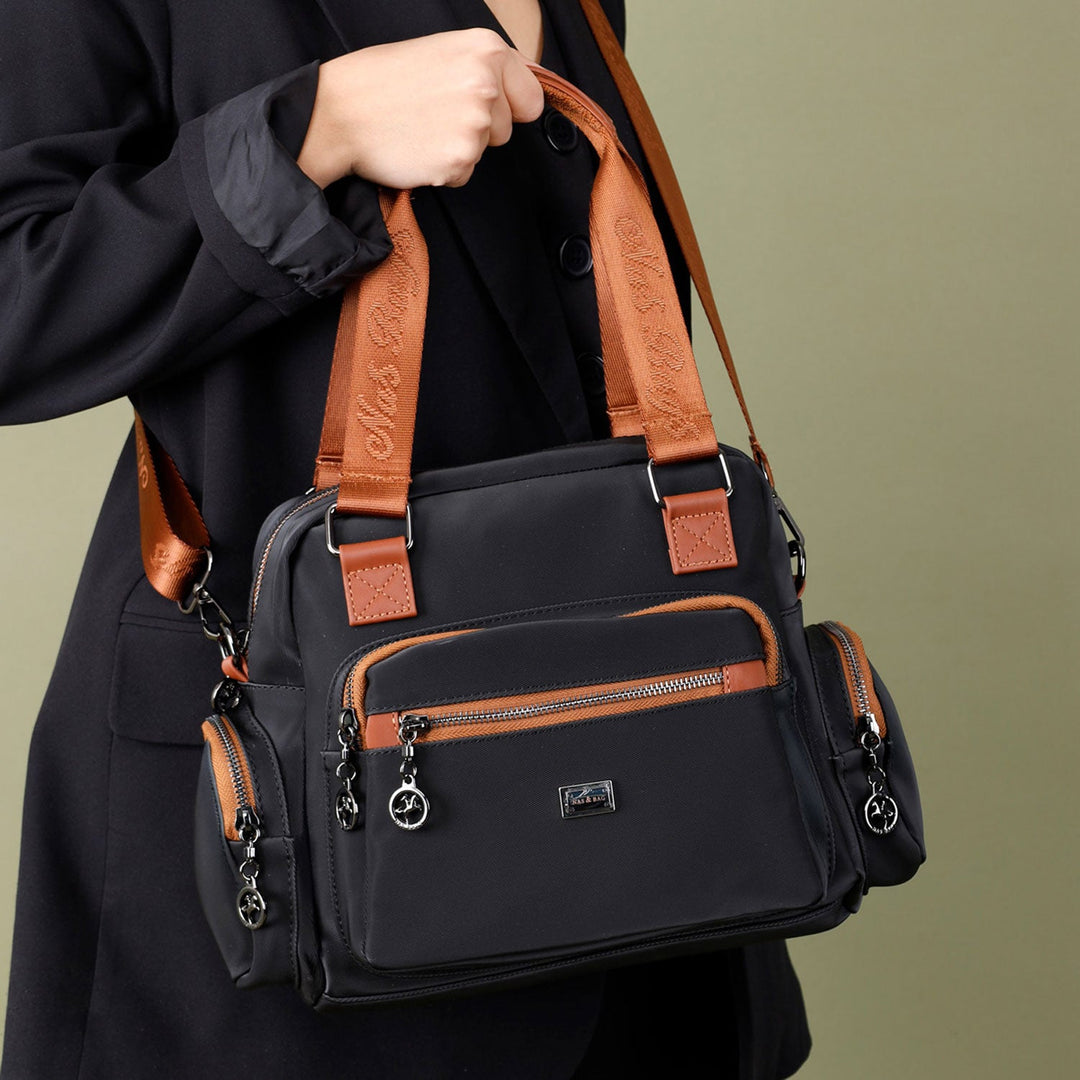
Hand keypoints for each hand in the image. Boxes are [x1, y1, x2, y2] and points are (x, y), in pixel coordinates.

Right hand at [296, 28, 545, 189]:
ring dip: (458, 148)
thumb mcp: (441, 52)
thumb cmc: (383, 81)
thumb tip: (522, 92)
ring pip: (483, 152)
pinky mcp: (458, 160)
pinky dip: (443, 168)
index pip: (530, 99)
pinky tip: (417, 147)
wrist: (340, 112)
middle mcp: (486, 85)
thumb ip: (484, 70)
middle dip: (477, 128)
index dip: (508, 108)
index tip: (482, 106)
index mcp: (485, 49)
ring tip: (422, 127)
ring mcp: (473, 126)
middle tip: (434, 112)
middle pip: (506, 130)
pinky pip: (464, 174)